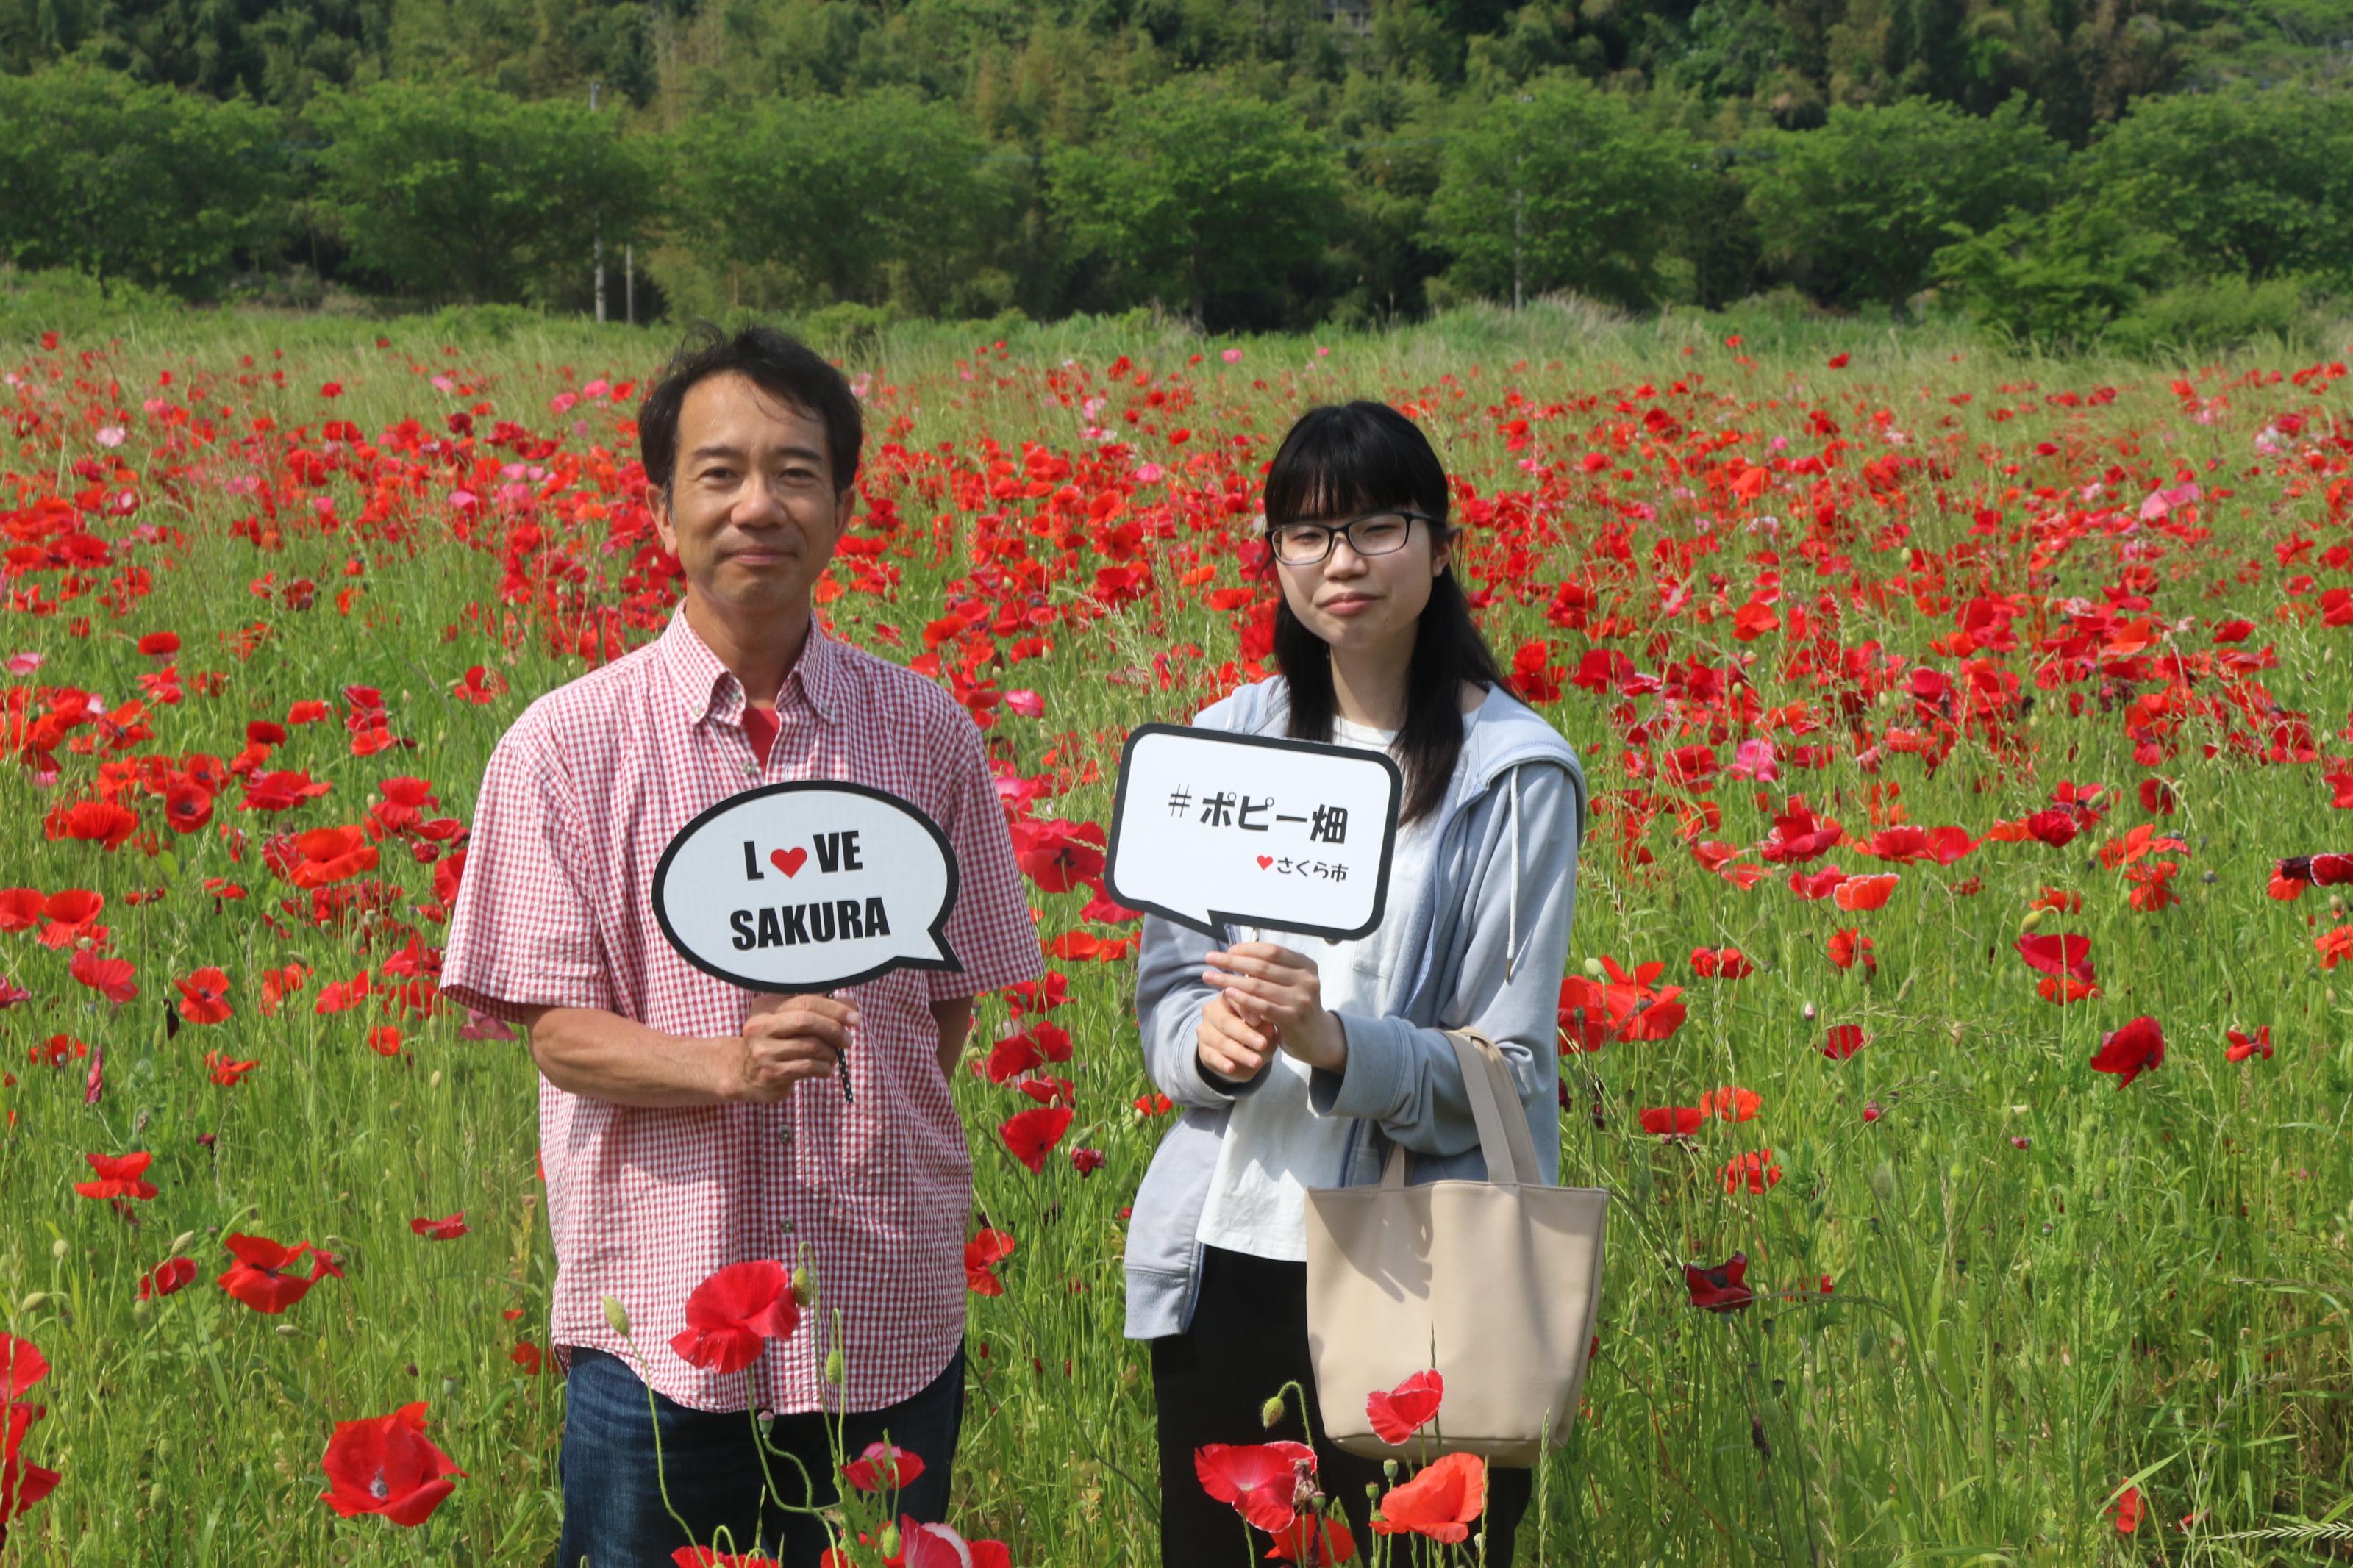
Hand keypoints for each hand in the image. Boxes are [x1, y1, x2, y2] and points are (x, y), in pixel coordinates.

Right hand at [731, 992, 856, 1102]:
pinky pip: (808, 1066)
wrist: (745, 1075)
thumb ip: (819, 1011)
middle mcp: (760, 1026)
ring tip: (833, 1056)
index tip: (854, 1017)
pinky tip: (823, 1068)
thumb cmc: (776, 1045)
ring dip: (830, 1052)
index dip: (834, 1008)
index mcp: (766, 1006)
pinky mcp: (770, 1073)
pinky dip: (824, 1067)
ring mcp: (763, 1050)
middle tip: (848, 1040)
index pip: (806, 1000)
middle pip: (806, 1020)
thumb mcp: (790, 1022)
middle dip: (834, 1029)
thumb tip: (851, 1005)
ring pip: (810, 1046)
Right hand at [1196, 992, 1273, 1083]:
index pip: (1233, 998)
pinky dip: (1222, 1062)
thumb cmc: (1256, 1032)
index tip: (1259, 1021)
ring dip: (1239, 1052)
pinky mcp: (1203, 1050)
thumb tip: (1265, 1025)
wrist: (1242, 1054)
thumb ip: (1264, 1024)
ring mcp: (1205, 1031)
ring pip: (1220, 1041)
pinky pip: (1211, 1056)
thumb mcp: (1264, 1027)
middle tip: (1263, 1044)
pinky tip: (1231, 1068)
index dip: (1245, 1009)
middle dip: (1245, 1034)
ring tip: (1256, 1062)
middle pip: (1226, 1021)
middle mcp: (1212, 1011)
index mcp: (1228, 998)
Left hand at [1203, 942, 1345, 1072]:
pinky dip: (1242, 999)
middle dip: (1232, 961)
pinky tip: (1227, 993)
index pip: (1272, 951)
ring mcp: (1301, 1000)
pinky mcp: (1292, 1018)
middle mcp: (1306, 980)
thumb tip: (1236, 953)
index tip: (1228, 950)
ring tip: (1209, 976)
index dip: (1247, 949)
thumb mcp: (1292, 983)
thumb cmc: (1297, 1006)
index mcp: (1306, 966)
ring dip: (1229, 979)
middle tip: (1209, 958)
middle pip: (1261, 967)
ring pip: (1258, 986)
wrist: (1318, 1039)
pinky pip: (1262, 1006)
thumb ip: (1272, 970)